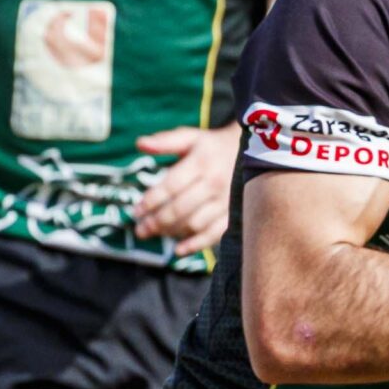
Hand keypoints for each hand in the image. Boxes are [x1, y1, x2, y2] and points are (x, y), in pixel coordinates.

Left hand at [133, 126, 238, 250]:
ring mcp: (227, 202)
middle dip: (156, 221)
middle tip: (140, 230)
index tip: (135, 211)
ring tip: (156, 233)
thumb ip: (165, 141)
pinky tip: (178, 250)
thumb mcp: (190, 138)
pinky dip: (196, 245)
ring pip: (194, 223)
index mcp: (201, 163)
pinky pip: (214, 234)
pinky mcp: (234, 215)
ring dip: (172, 231)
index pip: (170, 186)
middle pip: (180, 208)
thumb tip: (139, 144)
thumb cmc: (212, 147)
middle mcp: (215, 183)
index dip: (151, 201)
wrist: (252, 154)